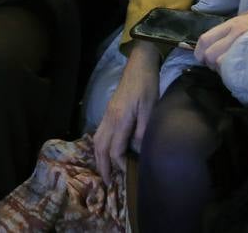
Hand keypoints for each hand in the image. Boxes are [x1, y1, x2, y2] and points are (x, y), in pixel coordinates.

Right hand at [92, 40, 161, 183]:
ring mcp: (107, 114)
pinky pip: (99, 133)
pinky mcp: (108, 111)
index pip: (115, 149)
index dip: (119, 164)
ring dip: (98, 157)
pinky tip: (106, 151)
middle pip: (100, 147)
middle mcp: (109, 119)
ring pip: (96, 140)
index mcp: (120, 119)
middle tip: (106, 182)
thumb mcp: (151, 107)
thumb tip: (137, 149)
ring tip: (104, 170)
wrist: (139, 65)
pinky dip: (100, 146)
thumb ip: (143, 129)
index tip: (127, 174)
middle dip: (103, 166)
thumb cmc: (147, 85)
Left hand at [194, 3, 247, 70]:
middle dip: (212, 64)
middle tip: (222, 66)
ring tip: (234, 69)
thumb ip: (236, 26)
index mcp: (234, 23)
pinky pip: (239, 70)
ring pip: (222, 64)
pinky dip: (237, 74)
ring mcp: (247, 45)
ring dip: (224, 70)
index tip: (202, 59)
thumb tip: (221, 39)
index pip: (205, 39)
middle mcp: (237, 33)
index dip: (200, 52)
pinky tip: (244, 73)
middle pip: (211, 55)